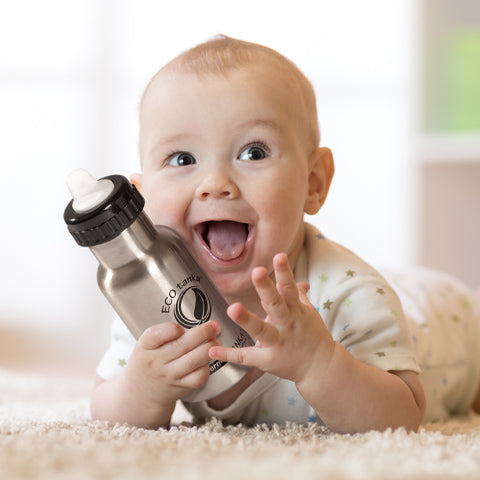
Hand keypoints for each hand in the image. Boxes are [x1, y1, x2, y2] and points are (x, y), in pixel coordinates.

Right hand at [121, 320, 220, 410]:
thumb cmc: (147, 361)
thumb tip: (194, 317)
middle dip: (203, 332)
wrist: (139, 394)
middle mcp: (156, 361)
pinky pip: (198, 377)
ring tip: (216, 341)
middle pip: (182, 345)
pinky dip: (206, 368)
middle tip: (215, 326)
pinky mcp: (180, 387)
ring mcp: (168, 375)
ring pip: (193, 361)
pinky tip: (208, 361)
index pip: (156, 334)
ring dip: (208, 349)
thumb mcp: (146, 345)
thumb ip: (164, 334)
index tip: (182, 327)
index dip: (172, 329)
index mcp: (145, 346)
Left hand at [209, 253, 334, 383]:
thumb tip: (299, 280)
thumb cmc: (312, 336)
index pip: (290, 288)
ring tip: (231, 308)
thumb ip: (299, 296)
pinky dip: (229, 354)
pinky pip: (246, 356)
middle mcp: (287, 325)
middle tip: (256, 271)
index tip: (278, 256)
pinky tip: (213, 350)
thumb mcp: (309, 313)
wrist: (321, 368)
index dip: (284, 272)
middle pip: (276, 304)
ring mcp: (277, 343)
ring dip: (246, 319)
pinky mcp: (267, 360)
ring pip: (261, 330)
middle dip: (266, 289)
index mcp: (296, 312)